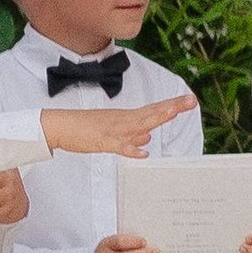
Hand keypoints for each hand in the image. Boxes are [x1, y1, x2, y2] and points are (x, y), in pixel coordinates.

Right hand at [40, 95, 198, 157]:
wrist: (60, 126)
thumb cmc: (85, 128)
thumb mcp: (112, 131)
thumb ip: (131, 136)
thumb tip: (147, 139)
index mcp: (126, 117)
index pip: (154, 109)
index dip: (172, 104)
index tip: (189, 99)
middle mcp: (123, 120)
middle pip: (152, 112)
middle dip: (172, 107)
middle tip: (191, 100)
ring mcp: (114, 130)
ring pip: (139, 124)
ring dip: (156, 119)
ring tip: (173, 113)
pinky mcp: (102, 141)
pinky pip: (119, 146)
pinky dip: (131, 149)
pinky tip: (143, 152)